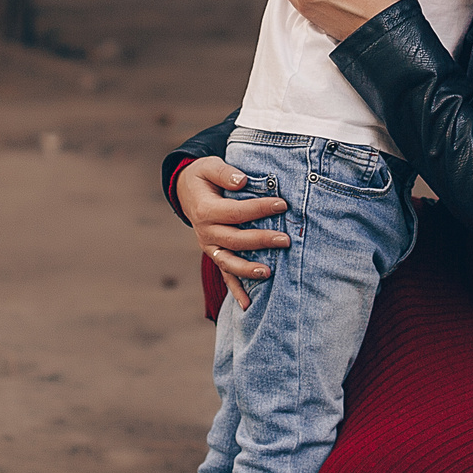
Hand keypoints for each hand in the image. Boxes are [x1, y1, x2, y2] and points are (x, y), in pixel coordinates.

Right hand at [175, 154, 285, 310]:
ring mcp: (209, 246)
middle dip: (261, 241)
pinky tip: (248, 305)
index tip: (282, 204)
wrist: (187, 190)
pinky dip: (236, 290)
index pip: (236, 212)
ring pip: (228, 262)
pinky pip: (224, 274)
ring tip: (269, 273)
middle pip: (235, 239)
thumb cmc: (204, 176)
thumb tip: (243, 181)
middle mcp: (205, 232)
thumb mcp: (209, 166)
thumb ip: (225, 173)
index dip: (259, 209)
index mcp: (206, 210)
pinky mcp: (214, 254)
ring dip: (248, 270)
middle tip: (286, 239)